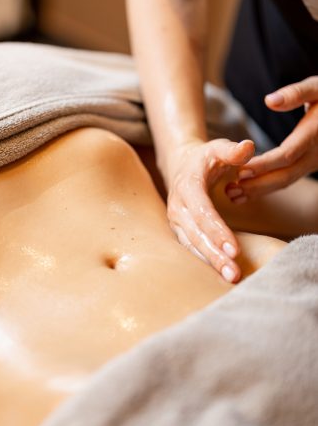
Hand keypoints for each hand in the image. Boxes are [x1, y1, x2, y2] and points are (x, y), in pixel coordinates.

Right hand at [166, 138, 254, 282]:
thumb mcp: (217, 148)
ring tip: (230, 277)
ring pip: (191, 245)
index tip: (234, 249)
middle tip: (233, 272)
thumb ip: (233, 150)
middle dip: (214, 254)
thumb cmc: (204, 159)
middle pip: (196, 234)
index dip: (217, 230)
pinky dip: (205, 262)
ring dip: (210, 262)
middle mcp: (178, 207)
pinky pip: (191, 248)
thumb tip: (248, 148)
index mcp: (187, 187)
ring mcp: (176, 221)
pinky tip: (221, 274)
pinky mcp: (180, 231)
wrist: (181, 166)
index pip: (202, 212)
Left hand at [226, 77, 317, 201]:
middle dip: (258, 185)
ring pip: (286, 181)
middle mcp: (316, 153)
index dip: (264, 164)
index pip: (287, 155)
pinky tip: (245, 192)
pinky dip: (266, 187)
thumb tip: (269, 101)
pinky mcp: (308, 165)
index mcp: (314, 133)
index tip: (241, 170)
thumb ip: (295, 93)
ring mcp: (313, 162)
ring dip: (259, 190)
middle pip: (285, 175)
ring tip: (233, 196)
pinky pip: (287, 179)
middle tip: (231, 190)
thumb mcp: (317, 87)